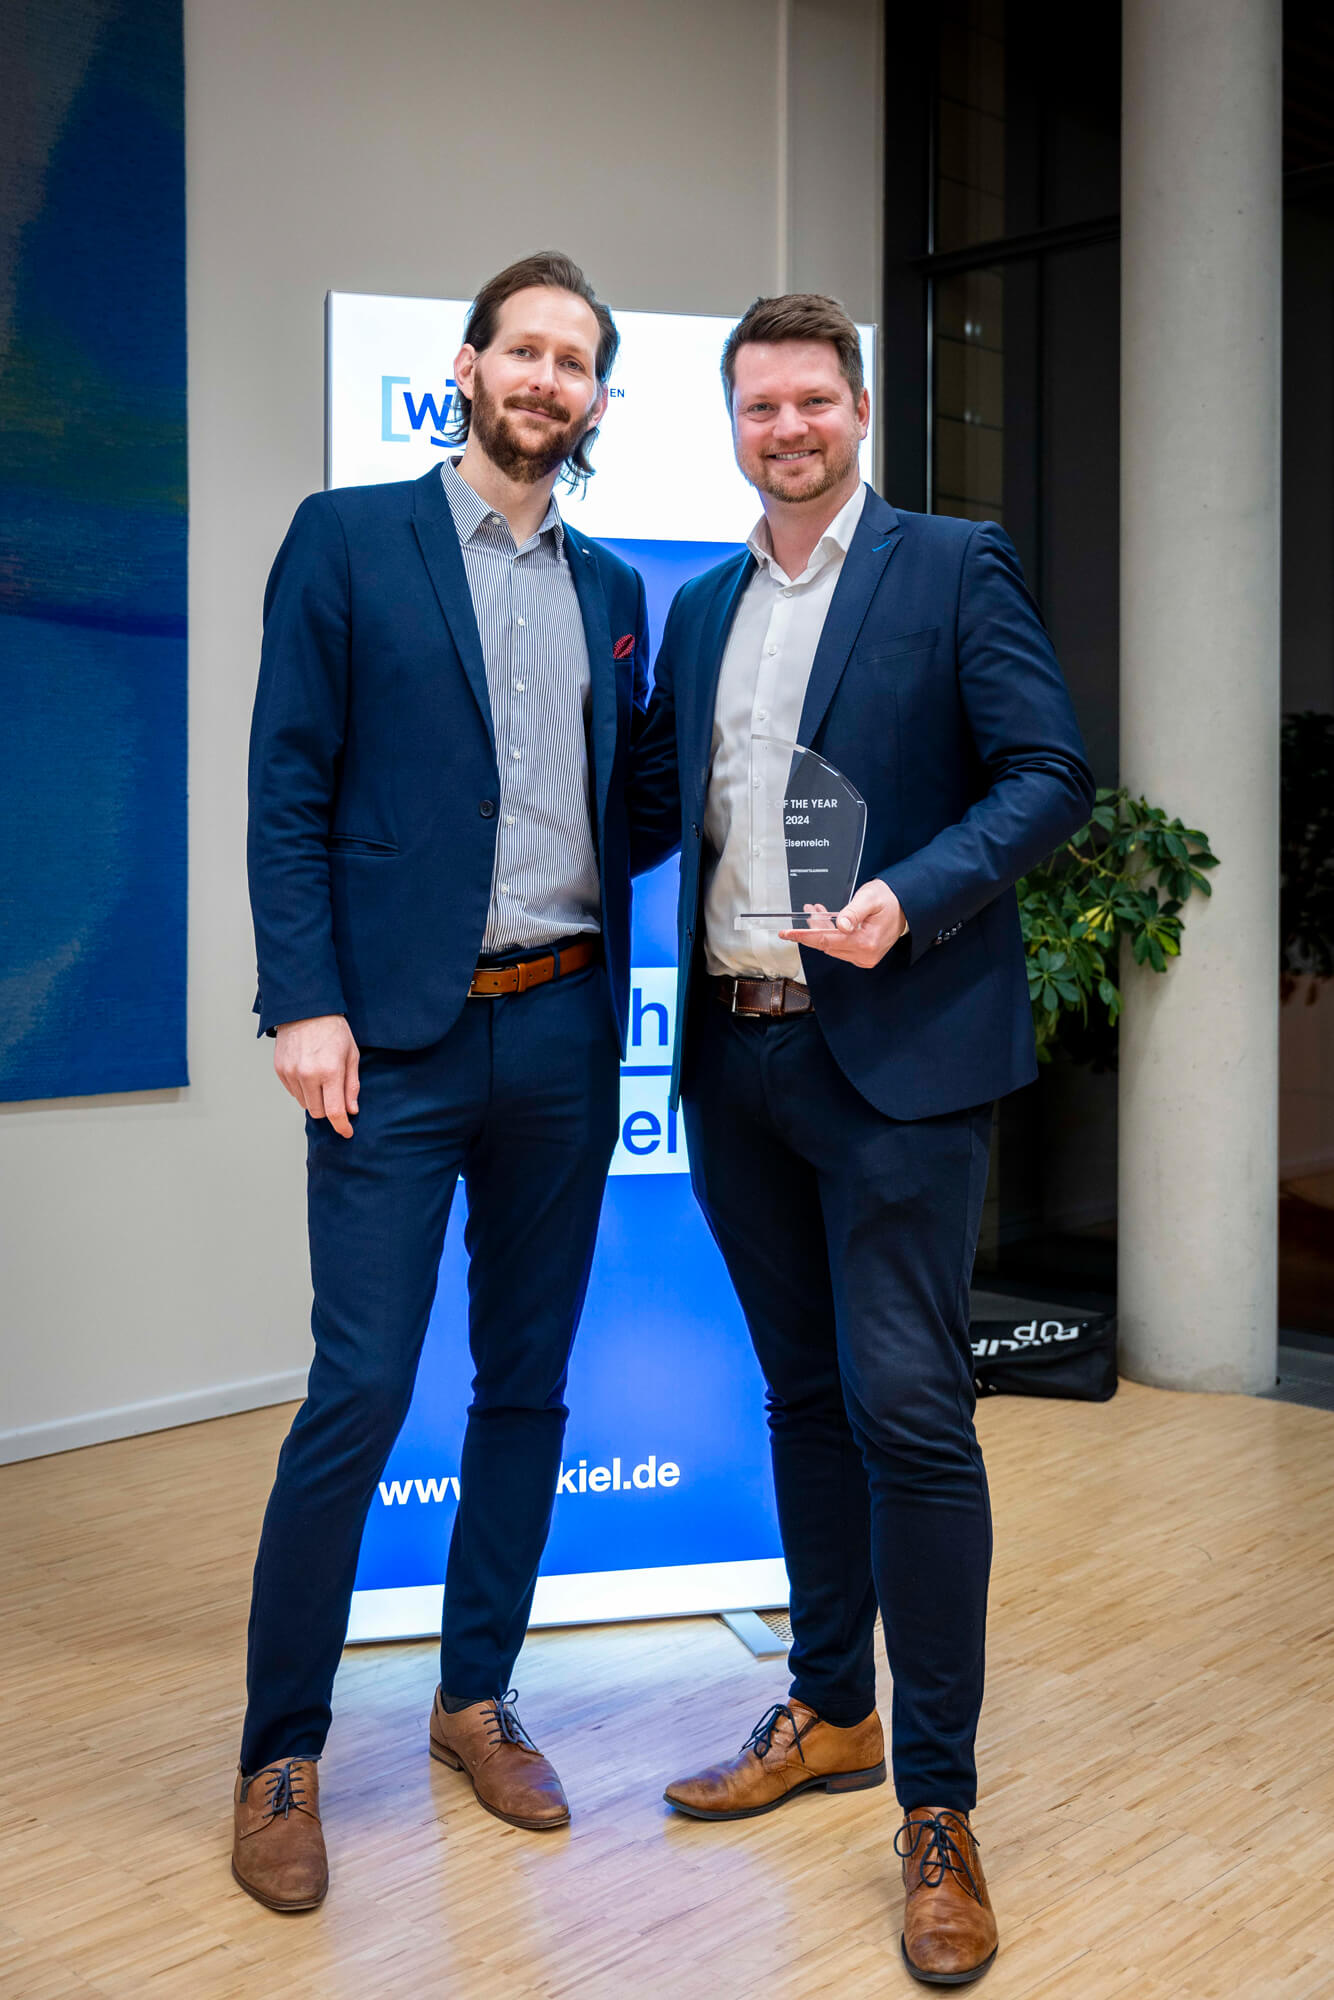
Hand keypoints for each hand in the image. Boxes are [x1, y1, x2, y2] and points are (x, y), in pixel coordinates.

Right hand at [274, 1015, 359, 1136]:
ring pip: (304, 1104)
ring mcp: (291, 1073)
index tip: (347, 1132)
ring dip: (315, 1099)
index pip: (335, 1112)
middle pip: (318, 1112)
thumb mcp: (351, 1055)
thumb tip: (352, 1110)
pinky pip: (293, 1092)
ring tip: (321, 1079)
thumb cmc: (333, 1030)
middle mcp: (308, 1075)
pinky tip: (309, 1074)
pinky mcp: (280, 1070)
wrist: (306, 1009)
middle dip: (329, 1110)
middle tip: (335, 1096)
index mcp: (330, 1071)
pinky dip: (303, 1090)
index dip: (342, 1126)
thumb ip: (352, 1085)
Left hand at [780, 879, 906, 968]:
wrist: (907, 907)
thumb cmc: (890, 900)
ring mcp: (865, 958)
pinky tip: (828, 922)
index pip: (826, 941)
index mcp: (866, 942)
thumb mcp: (870, 898)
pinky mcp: (864, 957)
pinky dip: (831, 935)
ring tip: (817, 912)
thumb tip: (840, 925)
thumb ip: (853, 911)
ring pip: (831, 946)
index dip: (803, 936)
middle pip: (827, 944)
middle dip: (814, 928)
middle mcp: (865, 954)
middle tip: (809, 910)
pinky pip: (840, 948)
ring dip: (822, 930)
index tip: (786, 933)